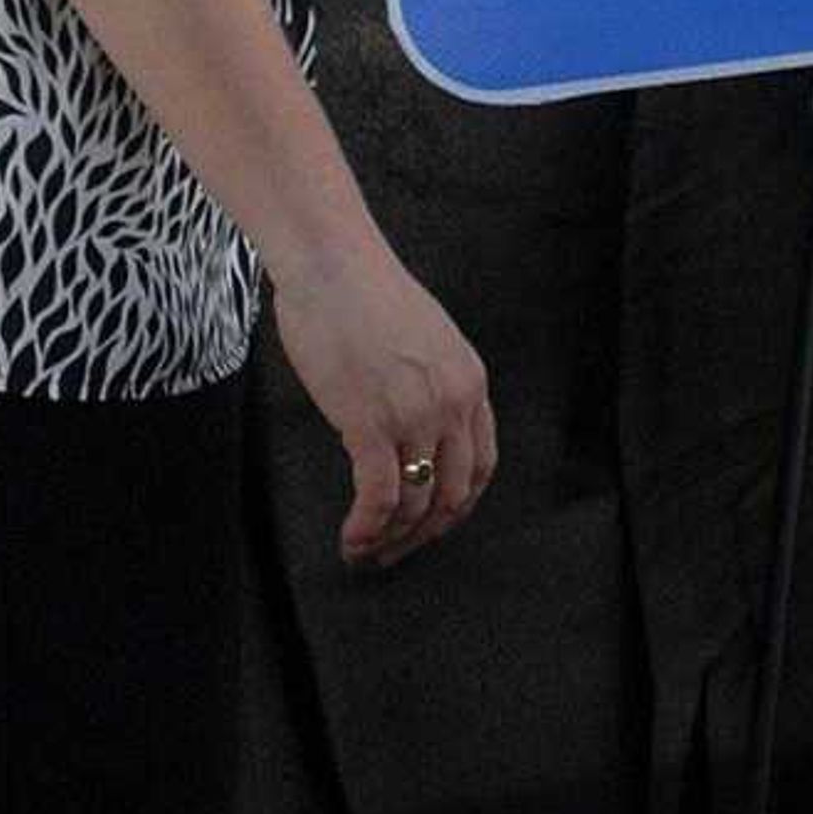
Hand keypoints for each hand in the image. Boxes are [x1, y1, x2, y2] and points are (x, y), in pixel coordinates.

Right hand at [269, 238, 495, 569]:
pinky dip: (366, 528)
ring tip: (364, 551)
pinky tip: (350, 538)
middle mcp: (452, 403)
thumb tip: (409, 428)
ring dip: (390, 539)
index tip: (429, 524)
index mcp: (469, 382)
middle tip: (393, 552)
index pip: (480, 466)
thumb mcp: (423, 339)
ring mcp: (414, 415)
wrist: (332, 261)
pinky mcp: (371, 423)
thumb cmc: (363, 292)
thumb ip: (428, 384)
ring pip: (416, 504)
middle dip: (424, 535)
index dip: (456, 507)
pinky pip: (379, 497)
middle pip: (453, 495)